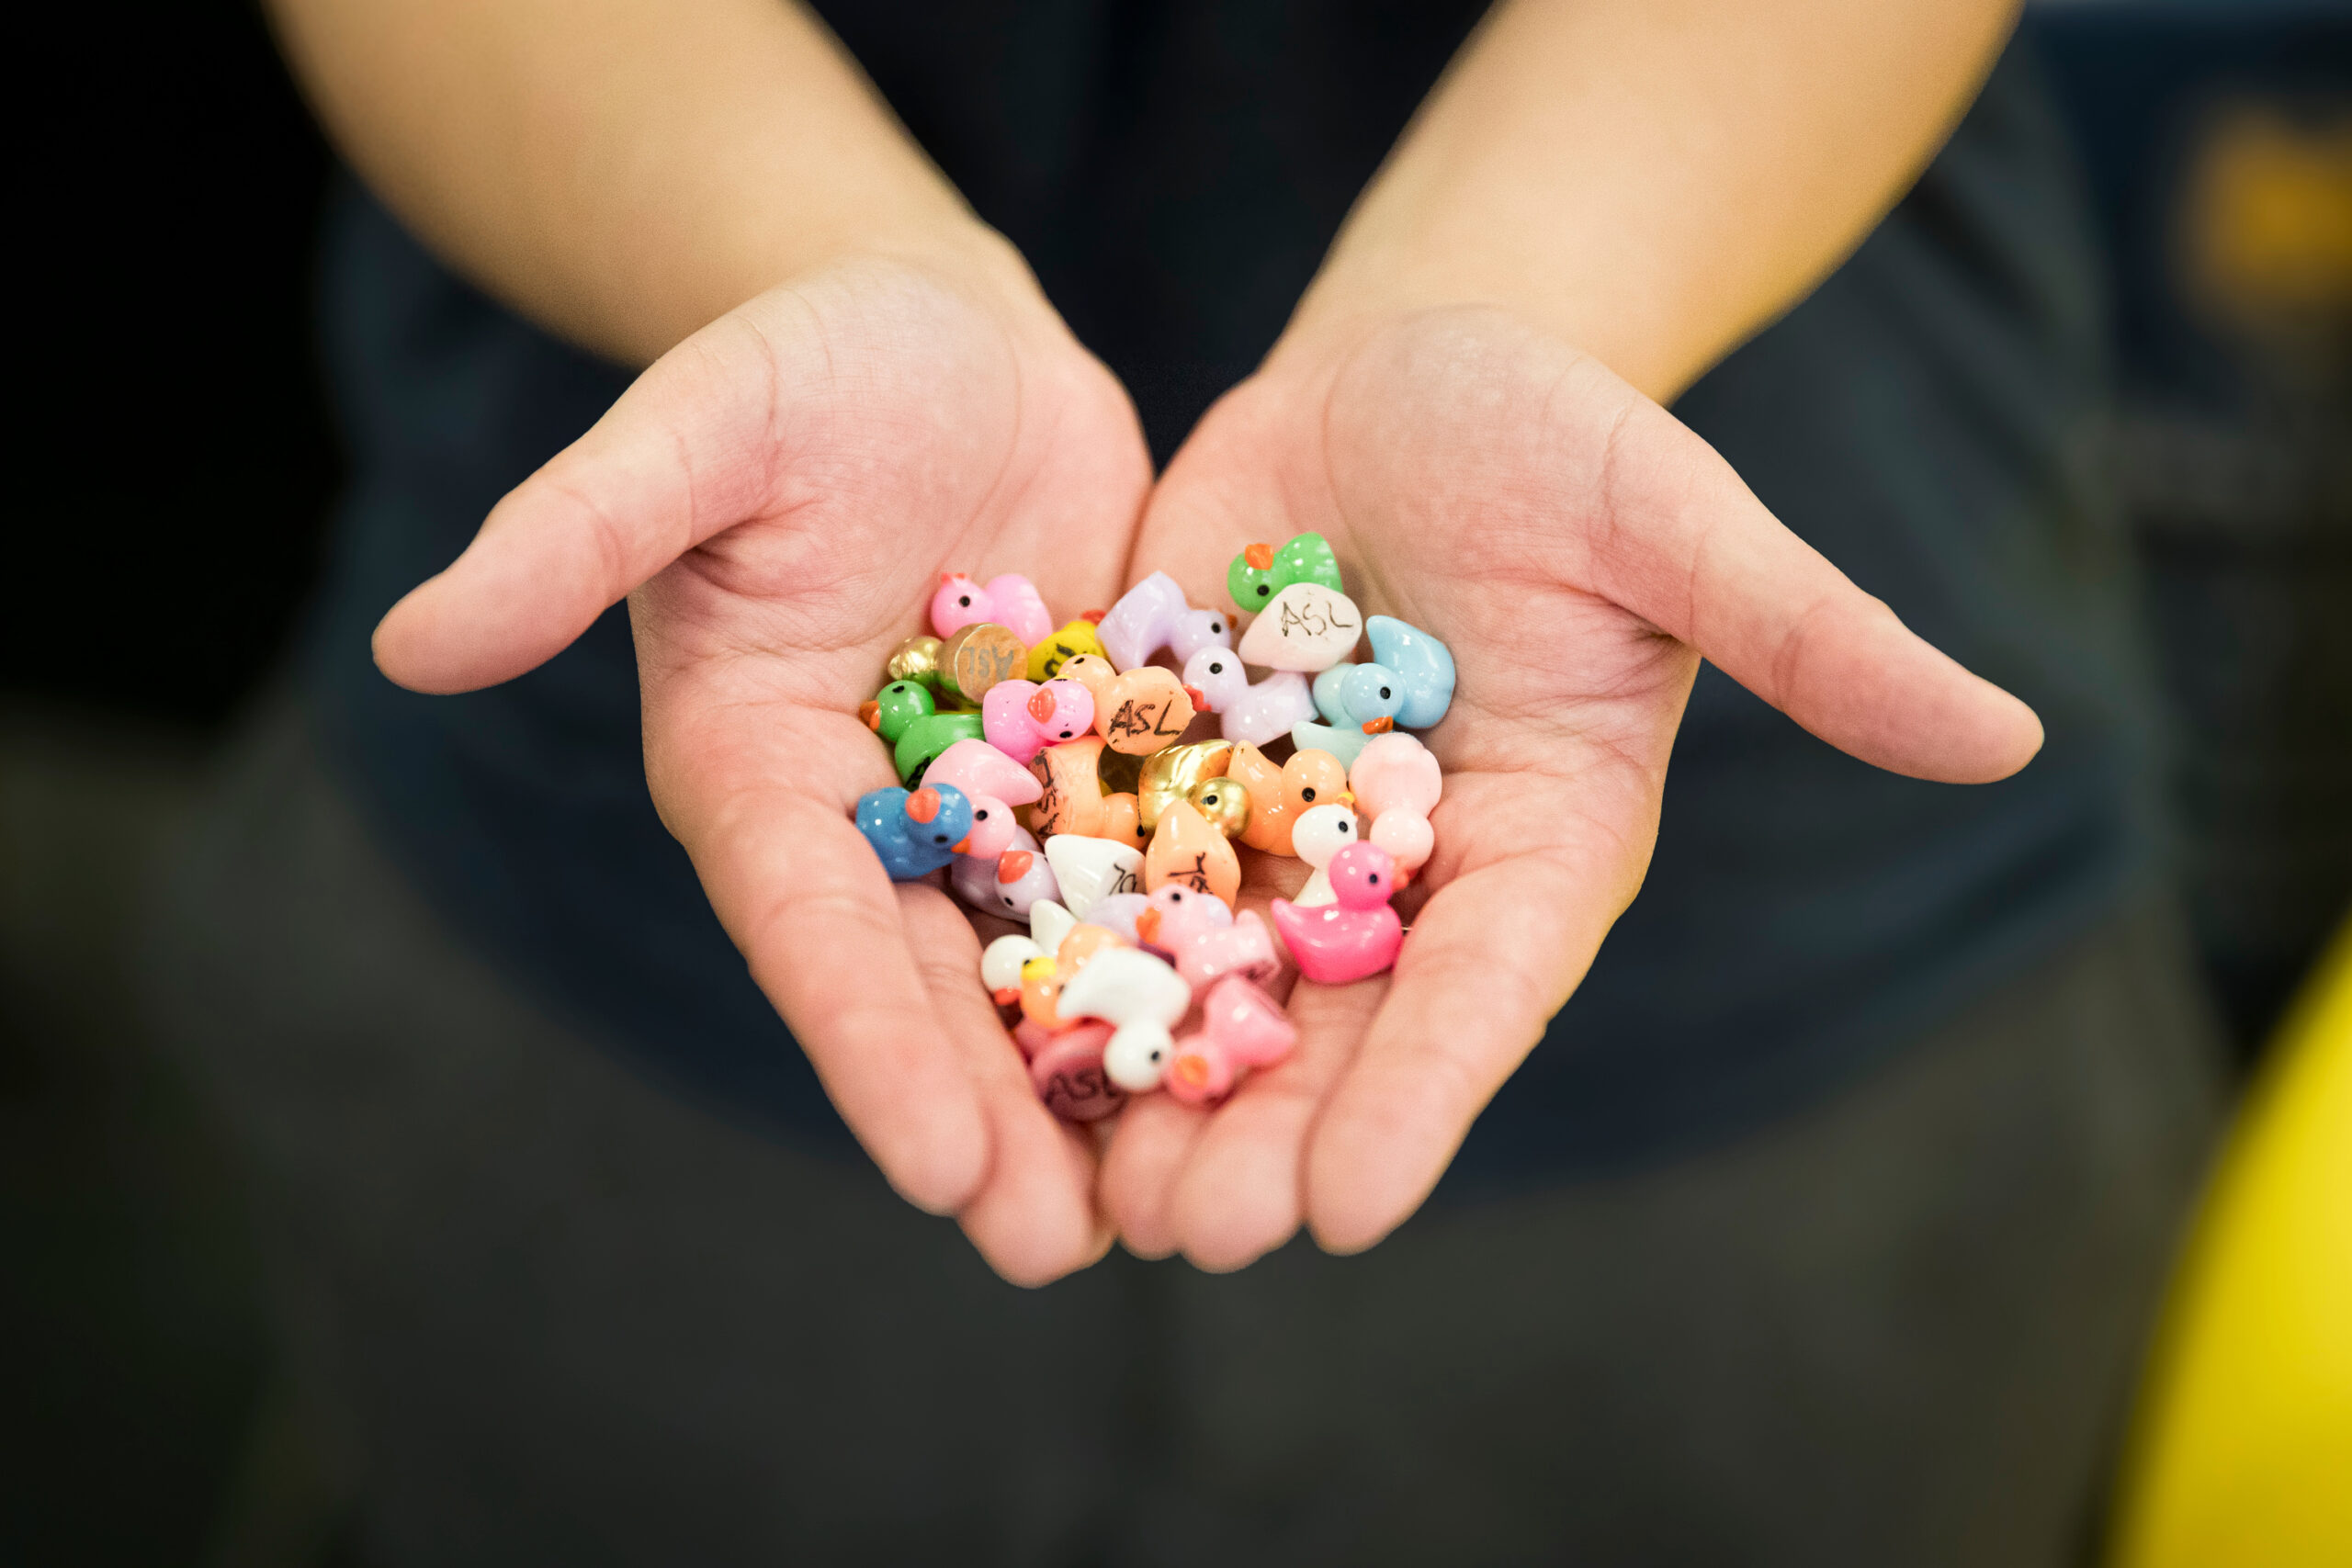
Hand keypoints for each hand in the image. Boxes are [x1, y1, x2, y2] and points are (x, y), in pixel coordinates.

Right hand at [373, 250, 1152, 1283]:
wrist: (939, 335)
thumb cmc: (800, 362)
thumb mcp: (694, 430)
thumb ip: (569, 537)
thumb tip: (405, 645)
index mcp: (758, 771)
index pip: (809, 928)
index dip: (865, 1047)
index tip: (934, 1170)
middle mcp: (873, 818)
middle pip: (930, 982)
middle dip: (990, 1114)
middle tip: (1054, 1250)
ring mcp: (993, 802)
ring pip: (1047, 956)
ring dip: (1101, 1077)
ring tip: (1173, 1210)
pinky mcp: (1101, 763)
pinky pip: (1155, 869)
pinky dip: (1198, 957)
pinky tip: (1269, 1049)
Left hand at [1101, 307, 2042, 1268]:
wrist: (1411, 369)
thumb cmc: (1567, 435)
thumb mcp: (1680, 522)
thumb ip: (1815, 635)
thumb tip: (2012, 736)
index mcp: (1532, 843)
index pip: (1481, 991)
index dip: (1421, 1095)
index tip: (1354, 1205)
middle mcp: (1397, 868)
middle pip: (1330, 1022)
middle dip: (1262, 1128)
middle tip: (1186, 1235)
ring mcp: (1271, 826)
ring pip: (1203, 976)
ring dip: (1143, 1078)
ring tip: (1079, 1185)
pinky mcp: (1164, 766)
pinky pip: (1102, 867)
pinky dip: (1050, 943)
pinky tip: (977, 1017)